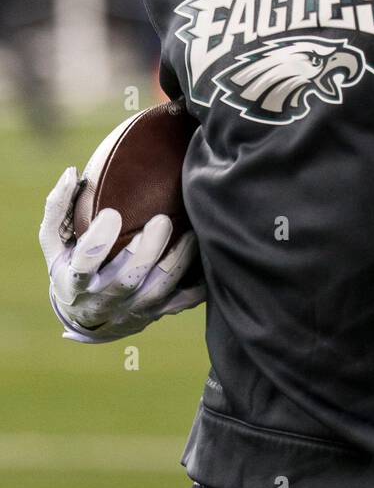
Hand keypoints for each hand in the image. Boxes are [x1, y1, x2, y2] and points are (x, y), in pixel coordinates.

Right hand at [39, 166, 205, 343]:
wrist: (85, 315)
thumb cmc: (69, 266)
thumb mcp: (54, 243)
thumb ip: (58, 207)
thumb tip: (72, 172)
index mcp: (74, 282)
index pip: (84, 265)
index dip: (98, 242)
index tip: (111, 214)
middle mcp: (103, 300)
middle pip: (127, 280)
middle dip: (147, 252)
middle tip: (162, 221)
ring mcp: (131, 309)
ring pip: (158, 291)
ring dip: (177, 262)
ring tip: (191, 234)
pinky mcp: (154, 313)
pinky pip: (181, 302)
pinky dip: (197, 284)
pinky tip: (207, 258)